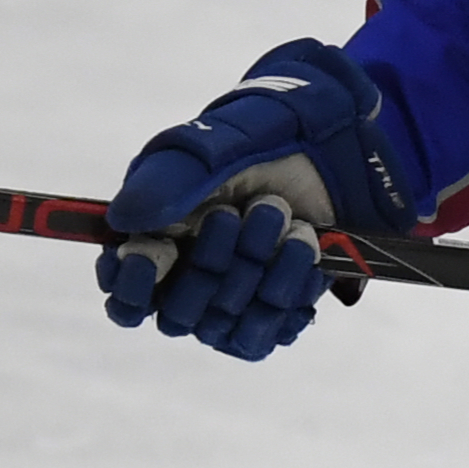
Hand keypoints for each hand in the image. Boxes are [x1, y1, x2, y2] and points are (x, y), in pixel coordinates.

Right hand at [97, 39, 412, 358]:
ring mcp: (233, 295)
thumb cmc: (272, 133)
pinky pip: (266, 335)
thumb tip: (122, 219)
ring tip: (292, 222)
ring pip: (224, 326)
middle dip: (213, 266)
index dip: (130, 285)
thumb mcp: (218, 144)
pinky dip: (287, 297)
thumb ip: (168, 178)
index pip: (124, 291)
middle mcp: (189, 272)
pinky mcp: (272, 309)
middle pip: (177, 314)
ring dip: (259, 276)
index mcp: (158, 232)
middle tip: (249, 213)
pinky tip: (304, 253)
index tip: (150, 257)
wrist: (346, 141)